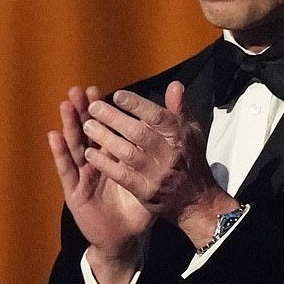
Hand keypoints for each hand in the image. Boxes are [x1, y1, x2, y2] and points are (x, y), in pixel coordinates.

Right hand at [49, 86, 153, 262]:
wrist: (127, 236)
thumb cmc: (139, 205)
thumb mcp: (153, 177)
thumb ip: (161, 154)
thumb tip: (176, 132)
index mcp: (114, 157)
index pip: (109, 129)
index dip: (105, 111)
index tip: (103, 90)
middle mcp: (96, 163)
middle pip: (89, 132)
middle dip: (85, 111)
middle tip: (82, 89)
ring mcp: (84, 175)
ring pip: (76, 145)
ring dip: (70, 124)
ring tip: (67, 104)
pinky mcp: (75, 190)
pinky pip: (66, 169)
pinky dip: (60, 152)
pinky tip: (54, 135)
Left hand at [80, 81, 236, 245]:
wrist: (196, 199)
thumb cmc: (190, 159)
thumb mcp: (192, 132)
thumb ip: (180, 109)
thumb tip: (174, 85)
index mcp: (180, 137)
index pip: (157, 116)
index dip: (137, 105)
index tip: (117, 95)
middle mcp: (170, 154)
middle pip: (138, 133)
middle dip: (114, 118)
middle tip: (93, 108)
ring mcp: (157, 174)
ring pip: (127, 153)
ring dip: (105, 139)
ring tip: (87, 126)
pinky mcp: (146, 192)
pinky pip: (122, 176)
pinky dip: (105, 164)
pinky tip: (90, 154)